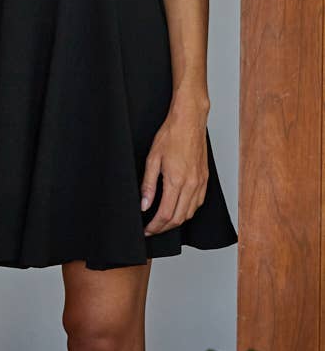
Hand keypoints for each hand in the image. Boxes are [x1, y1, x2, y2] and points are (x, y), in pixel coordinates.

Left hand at [140, 100, 208, 235]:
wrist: (189, 121)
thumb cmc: (171, 135)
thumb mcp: (152, 158)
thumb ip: (148, 184)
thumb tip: (145, 205)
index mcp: (176, 180)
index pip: (166, 214)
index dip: (155, 226)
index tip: (147, 230)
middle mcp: (191, 184)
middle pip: (179, 219)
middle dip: (164, 227)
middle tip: (152, 229)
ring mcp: (200, 182)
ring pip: (190, 213)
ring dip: (176, 221)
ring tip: (163, 221)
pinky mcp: (205, 179)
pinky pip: (198, 203)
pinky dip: (188, 211)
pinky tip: (179, 208)